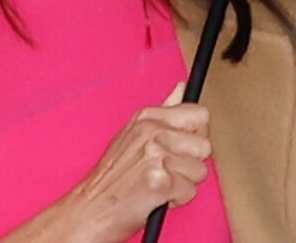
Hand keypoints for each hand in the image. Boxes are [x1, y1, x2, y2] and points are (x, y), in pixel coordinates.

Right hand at [1, 83, 211, 242]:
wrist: (91, 208)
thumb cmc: (112, 177)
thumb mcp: (133, 134)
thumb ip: (164, 111)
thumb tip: (181, 87)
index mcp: (146, 117)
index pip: (199, 114)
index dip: (194, 135)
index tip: (180, 146)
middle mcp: (151, 132)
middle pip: (204, 145)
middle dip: (191, 162)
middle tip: (166, 168)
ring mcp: (155, 155)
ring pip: (200, 170)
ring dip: (184, 183)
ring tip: (160, 183)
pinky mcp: (160, 181)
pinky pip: (191, 191)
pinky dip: (177, 200)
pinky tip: (157, 196)